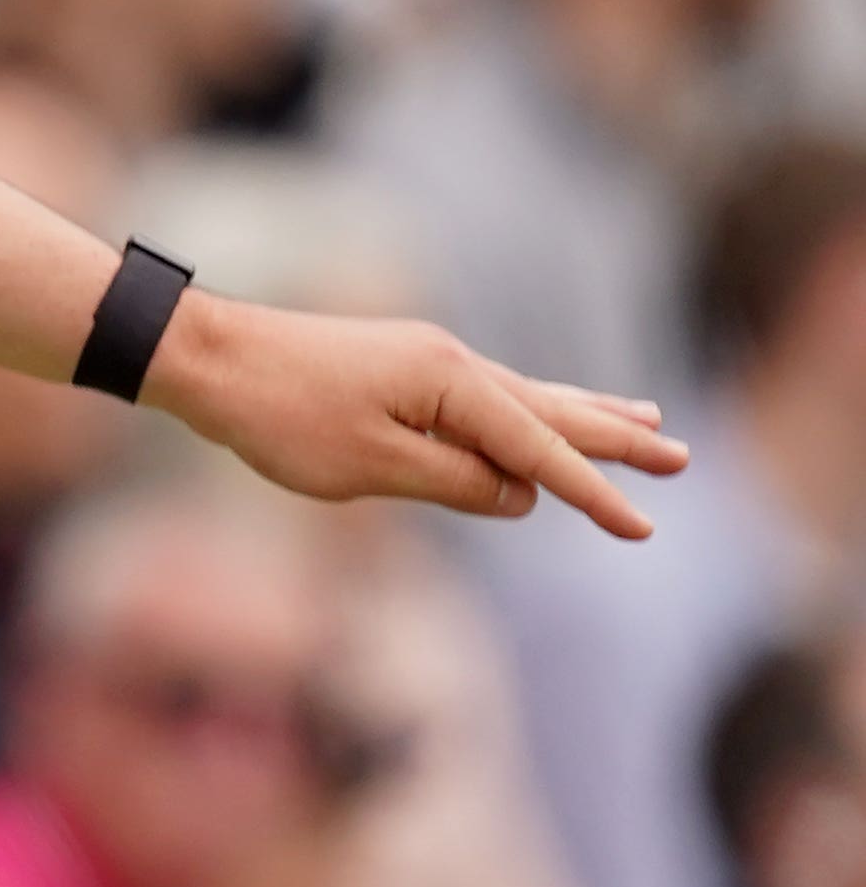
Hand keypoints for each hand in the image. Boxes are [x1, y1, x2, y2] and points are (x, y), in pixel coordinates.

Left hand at [146, 296, 688, 538]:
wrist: (205, 357)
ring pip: (524, 395)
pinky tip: (538, 413)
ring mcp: (426, 360)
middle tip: (681, 455)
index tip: (643, 529)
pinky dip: (527, 408)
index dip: (592, 494)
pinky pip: (485, 394)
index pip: (539, 449)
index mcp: (452, 384)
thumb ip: (454, 482)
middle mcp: (451, 362)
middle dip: (616, 437)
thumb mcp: (371, 466)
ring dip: (584, 413)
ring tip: (644, 418)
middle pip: (551, 409)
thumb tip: (518, 494)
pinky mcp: (400, 368)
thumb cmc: (278, 414)